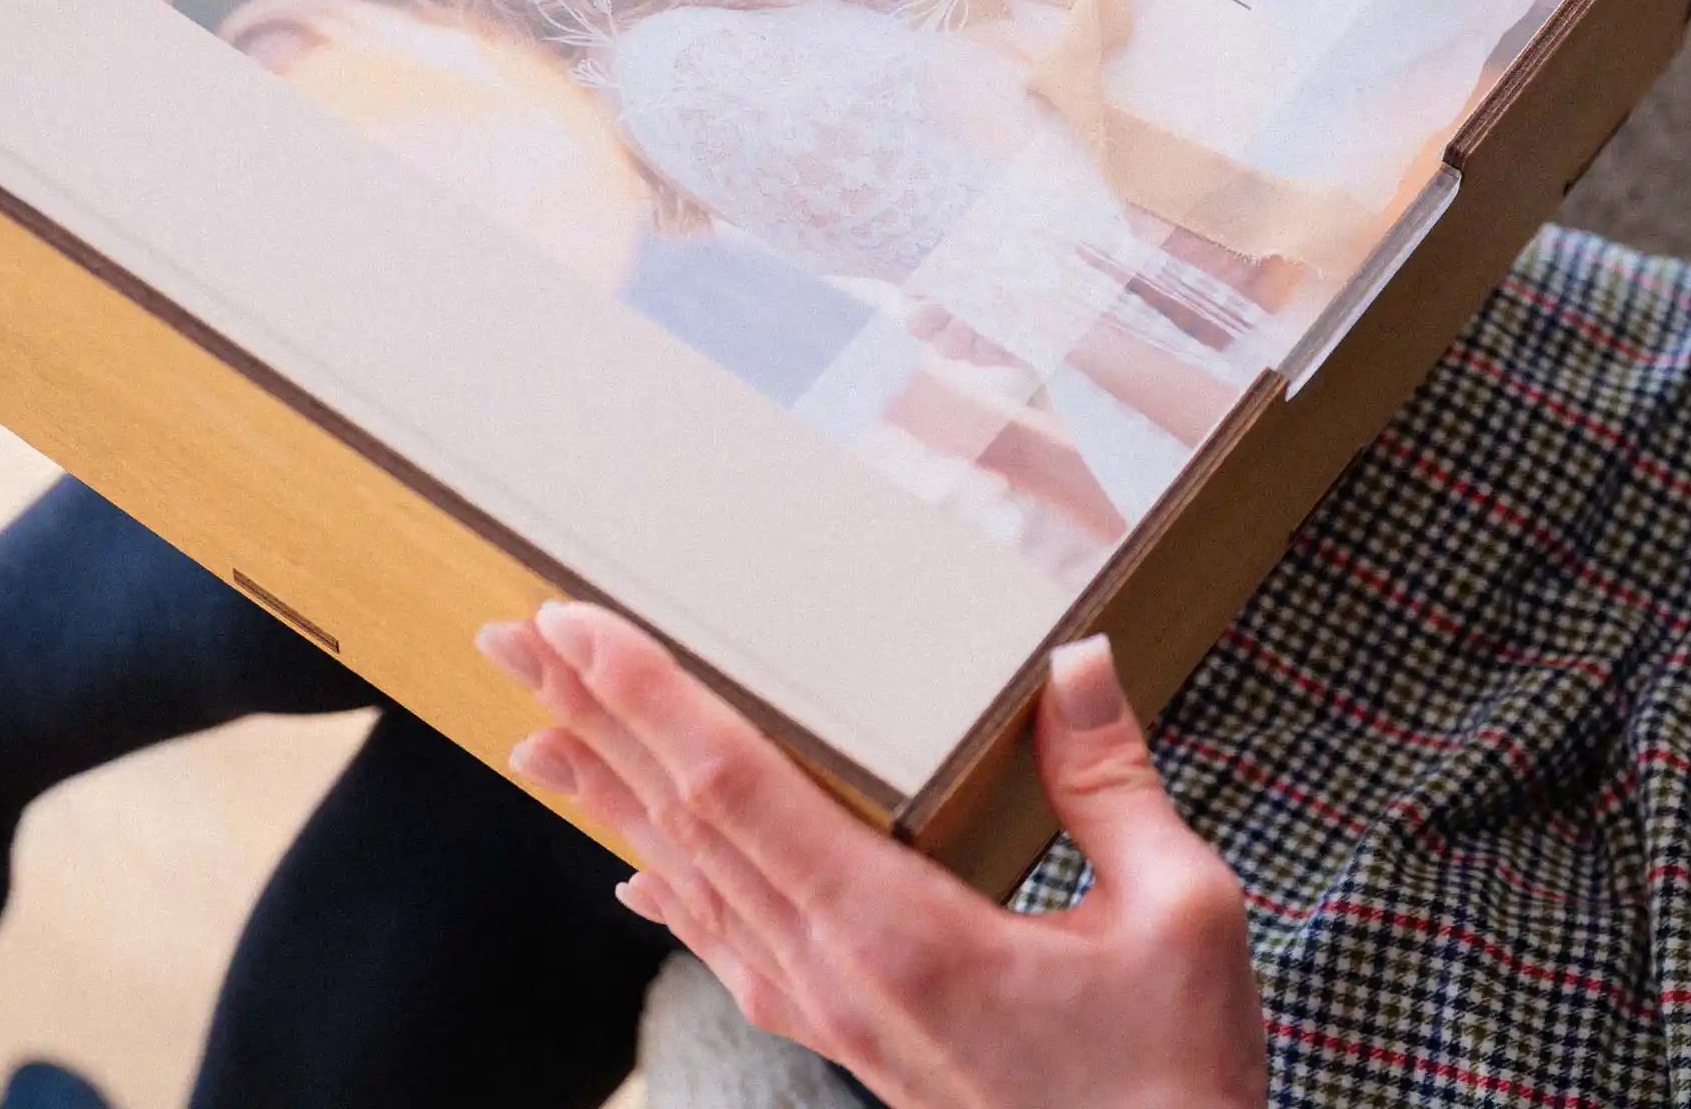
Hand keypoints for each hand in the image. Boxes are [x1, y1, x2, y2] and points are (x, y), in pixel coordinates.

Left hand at [478, 606, 1268, 1108]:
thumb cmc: (1172, 1082)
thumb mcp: (1181, 918)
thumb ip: (1117, 785)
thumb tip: (1078, 662)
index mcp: (896, 930)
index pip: (737, 788)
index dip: (647, 699)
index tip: (573, 627)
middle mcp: (834, 971)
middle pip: (681, 822)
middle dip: (588, 720)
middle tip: (508, 639)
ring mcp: (830, 1011)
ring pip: (688, 882)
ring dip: (607, 795)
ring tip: (536, 731)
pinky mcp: (847, 1035)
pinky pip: (727, 946)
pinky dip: (669, 888)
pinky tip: (635, 870)